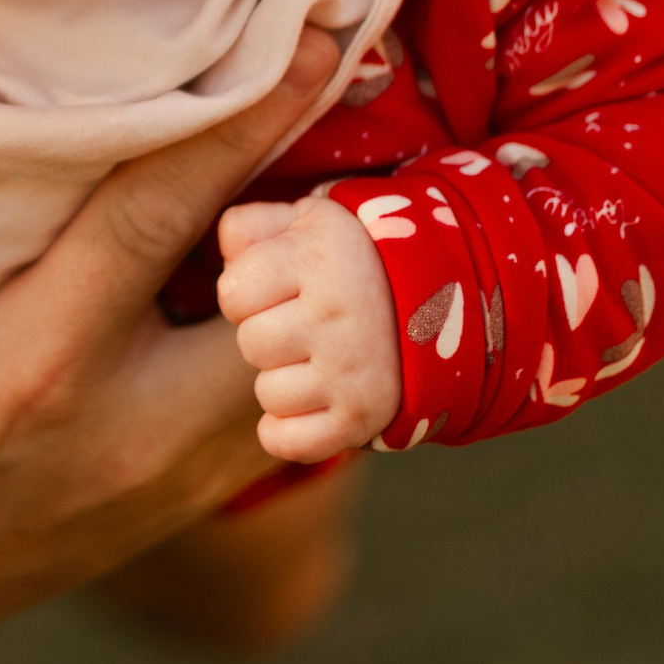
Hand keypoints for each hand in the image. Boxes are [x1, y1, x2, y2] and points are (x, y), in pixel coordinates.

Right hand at [0, 27, 342, 651]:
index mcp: (37, 359)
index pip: (161, 214)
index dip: (240, 120)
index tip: (305, 42)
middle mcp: (129, 426)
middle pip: (280, 299)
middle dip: (321, 206)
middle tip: (342, 115)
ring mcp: (177, 477)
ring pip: (308, 363)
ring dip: (316, 277)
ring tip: (316, 187)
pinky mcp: (201, 500)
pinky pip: (290, 404)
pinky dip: (297, 335)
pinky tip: (282, 274)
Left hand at [215, 195, 400, 461]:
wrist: (439, 303)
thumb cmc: (351, 259)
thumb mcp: (307, 221)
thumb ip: (250, 227)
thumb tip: (224, 255)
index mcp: (319, 259)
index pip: (232, 293)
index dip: (247, 291)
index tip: (278, 285)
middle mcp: (340, 316)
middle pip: (250, 344)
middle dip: (267, 333)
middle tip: (303, 322)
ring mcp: (354, 372)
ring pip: (268, 394)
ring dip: (283, 378)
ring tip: (319, 355)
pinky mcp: (364, 418)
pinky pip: (289, 442)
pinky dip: (289, 431)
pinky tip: (310, 401)